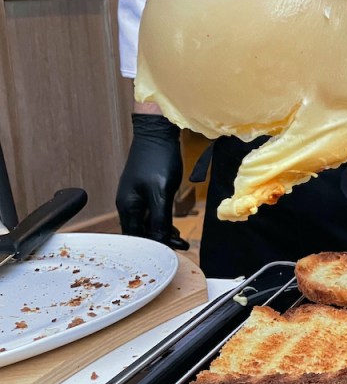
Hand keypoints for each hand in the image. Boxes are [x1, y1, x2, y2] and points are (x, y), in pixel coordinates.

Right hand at [116, 113, 189, 250]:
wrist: (157, 133)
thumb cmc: (157, 159)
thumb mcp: (160, 192)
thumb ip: (160, 218)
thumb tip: (160, 239)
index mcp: (127, 207)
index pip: (137, 237)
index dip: (154, 246)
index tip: (174, 250)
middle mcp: (128, 204)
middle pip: (140, 232)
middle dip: (159, 241)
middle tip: (181, 246)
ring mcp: (135, 196)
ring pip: (147, 222)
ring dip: (161, 231)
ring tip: (179, 239)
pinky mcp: (144, 190)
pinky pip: (151, 212)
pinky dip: (161, 220)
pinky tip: (172, 225)